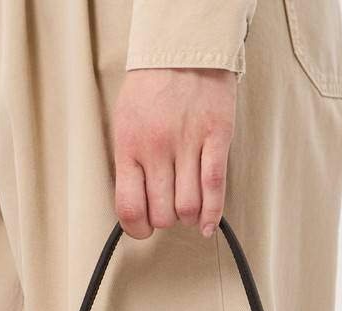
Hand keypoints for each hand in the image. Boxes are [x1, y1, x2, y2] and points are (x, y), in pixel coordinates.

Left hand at [113, 68, 236, 239]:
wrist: (182, 48)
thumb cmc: (151, 87)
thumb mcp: (125, 123)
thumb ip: (129, 163)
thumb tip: (137, 204)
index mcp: (129, 146)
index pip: (129, 207)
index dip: (137, 229)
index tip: (143, 231)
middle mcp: (156, 148)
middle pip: (161, 212)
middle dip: (165, 220)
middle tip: (169, 212)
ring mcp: (187, 143)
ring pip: (188, 206)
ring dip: (188, 217)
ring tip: (188, 209)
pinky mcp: (216, 137)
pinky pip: (214, 187)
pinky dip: (212, 214)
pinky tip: (208, 225)